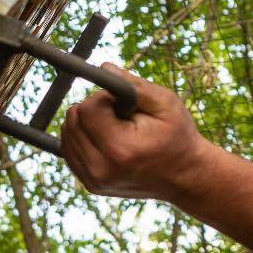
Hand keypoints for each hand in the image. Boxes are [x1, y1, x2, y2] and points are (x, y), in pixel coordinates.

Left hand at [60, 64, 209, 200]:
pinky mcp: (90, 185)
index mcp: (120, 149)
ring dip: (88, 123)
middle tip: (122, 117)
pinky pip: (69, 149)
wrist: (185, 176)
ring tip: (117, 128)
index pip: (87, 109)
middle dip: (94, 109)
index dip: (104, 98)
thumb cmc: (178, 136)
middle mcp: (101, 168)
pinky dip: (83, 138)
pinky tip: (105, 137)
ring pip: (67, 133)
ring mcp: (94, 180)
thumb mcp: (165, 104)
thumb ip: (134, 85)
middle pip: (74, 120)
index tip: (125, 106)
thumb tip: (103, 68)